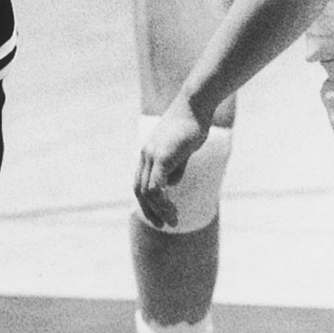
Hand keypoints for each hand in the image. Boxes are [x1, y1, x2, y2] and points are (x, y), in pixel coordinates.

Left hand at [135, 99, 209, 227]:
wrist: (194, 107)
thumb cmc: (191, 126)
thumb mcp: (181, 150)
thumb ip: (174, 166)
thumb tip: (170, 184)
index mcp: (148, 153)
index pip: (140, 182)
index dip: (146, 202)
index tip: (159, 217)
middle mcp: (146, 154)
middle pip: (139, 189)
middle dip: (149, 210)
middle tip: (163, 225)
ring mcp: (152, 155)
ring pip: (147, 191)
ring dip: (159, 209)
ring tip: (173, 220)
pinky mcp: (163, 156)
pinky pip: (156, 185)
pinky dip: (162, 201)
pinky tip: (172, 209)